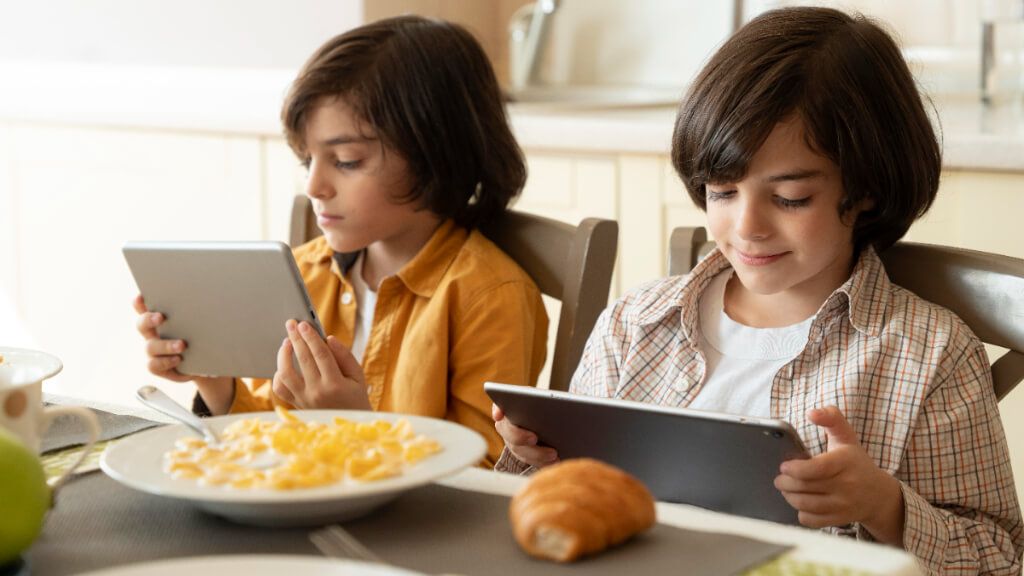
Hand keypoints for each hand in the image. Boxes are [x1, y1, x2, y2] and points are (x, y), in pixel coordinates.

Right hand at [132, 295, 233, 412]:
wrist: (206, 361)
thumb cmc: (202, 334)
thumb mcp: (202, 320)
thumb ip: (202, 309)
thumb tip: (219, 296)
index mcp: (159, 318)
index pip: (143, 306)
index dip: (140, 301)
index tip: (143, 295)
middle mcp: (153, 333)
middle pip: (141, 324)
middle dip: (149, 319)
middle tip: (161, 317)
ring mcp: (153, 350)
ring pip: (150, 347)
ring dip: (165, 345)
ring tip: (182, 345)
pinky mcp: (158, 366)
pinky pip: (154, 365)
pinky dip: (166, 362)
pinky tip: (179, 360)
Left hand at [272, 319, 369, 409]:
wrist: (348, 428)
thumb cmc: (355, 398)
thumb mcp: (358, 376)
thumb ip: (345, 356)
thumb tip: (328, 338)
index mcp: (335, 384)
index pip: (320, 355)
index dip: (311, 337)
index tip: (304, 324)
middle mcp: (317, 392)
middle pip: (302, 360)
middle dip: (296, 338)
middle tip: (291, 323)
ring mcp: (304, 400)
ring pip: (285, 373)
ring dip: (283, 355)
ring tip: (287, 342)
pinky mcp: (296, 404)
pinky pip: (280, 388)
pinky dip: (278, 374)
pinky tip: (284, 364)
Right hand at [492, 403, 558, 467]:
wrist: (551, 417)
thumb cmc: (546, 404)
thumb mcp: (543, 398)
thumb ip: (542, 399)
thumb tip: (551, 400)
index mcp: (510, 407)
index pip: (499, 407)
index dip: (498, 410)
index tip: (500, 414)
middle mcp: (507, 426)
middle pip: (509, 433)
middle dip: (520, 437)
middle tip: (534, 438)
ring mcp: (513, 442)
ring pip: (520, 451)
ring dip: (537, 454)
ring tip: (554, 454)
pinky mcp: (524, 455)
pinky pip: (530, 461)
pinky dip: (543, 462)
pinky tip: (555, 461)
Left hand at [774, 406, 903, 544]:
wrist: (878, 494)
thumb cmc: (855, 461)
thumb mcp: (846, 436)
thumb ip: (831, 418)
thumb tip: (812, 413)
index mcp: (846, 462)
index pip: (817, 468)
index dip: (795, 468)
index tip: (784, 466)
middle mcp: (847, 485)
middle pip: (806, 487)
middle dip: (785, 482)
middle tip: (780, 477)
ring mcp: (844, 505)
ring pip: (805, 504)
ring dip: (789, 496)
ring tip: (786, 487)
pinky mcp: (839, 520)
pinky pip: (811, 520)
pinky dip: (800, 512)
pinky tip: (800, 502)